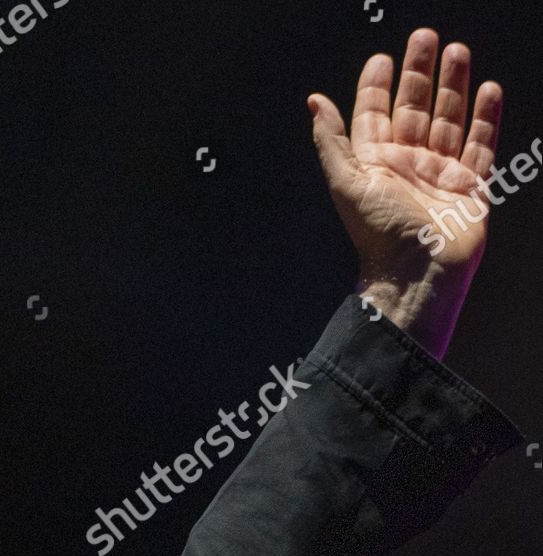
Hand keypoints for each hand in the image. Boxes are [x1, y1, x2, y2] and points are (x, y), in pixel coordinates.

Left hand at [308, 28, 503, 357]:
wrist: (417, 271)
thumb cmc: (379, 233)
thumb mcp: (346, 181)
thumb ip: (332, 139)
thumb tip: (314, 102)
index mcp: (375, 165)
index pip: (374, 116)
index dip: (376, 87)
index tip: (382, 58)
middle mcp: (407, 165)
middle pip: (414, 108)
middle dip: (420, 73)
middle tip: (424, 38)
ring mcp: (440, 173)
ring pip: (449, 118)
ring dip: (453, 85)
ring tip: (457, 50)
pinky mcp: (469, 184)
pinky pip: (481, 144)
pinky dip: (486, 117)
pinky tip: (488, 90)